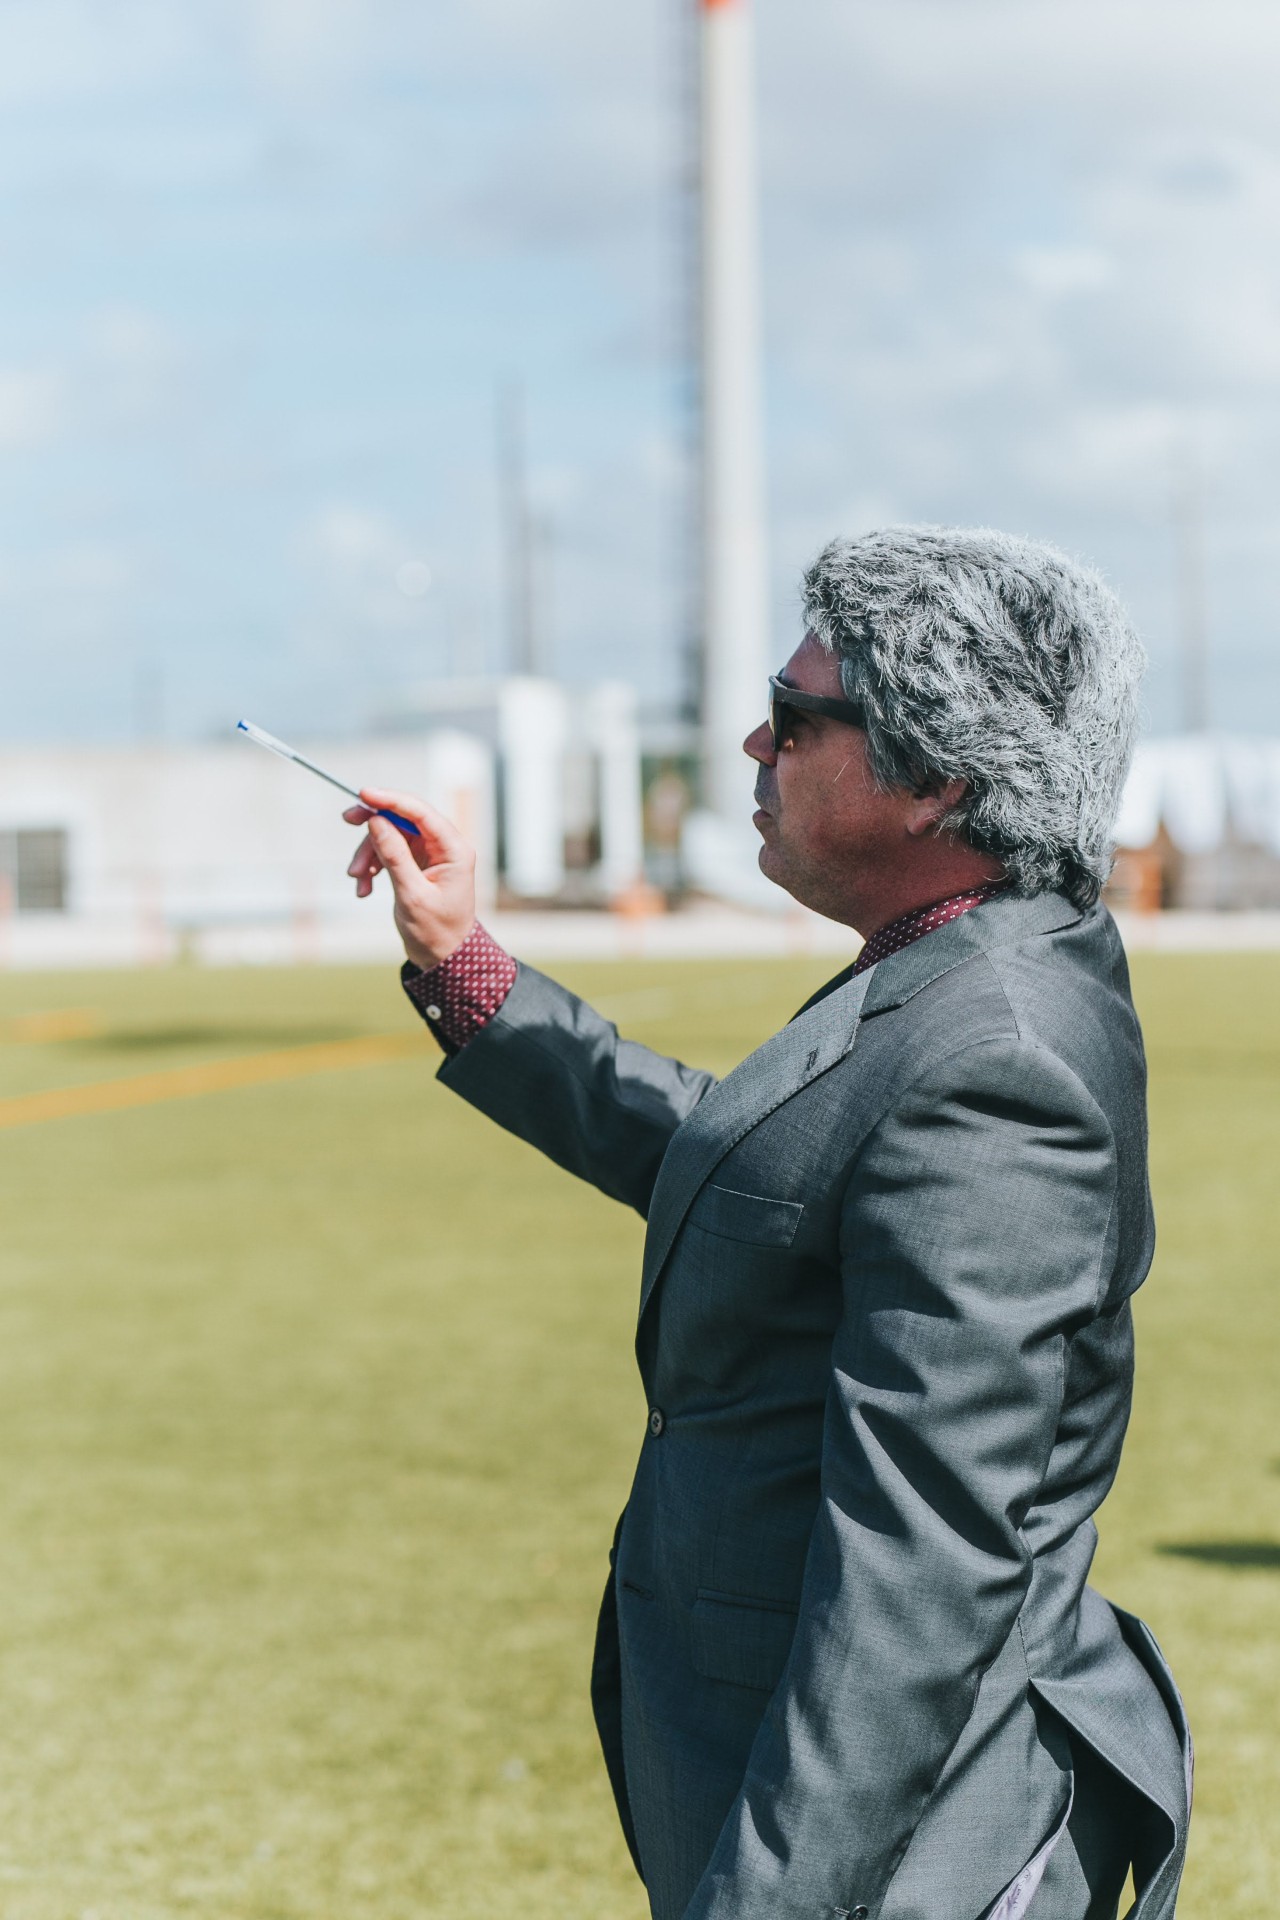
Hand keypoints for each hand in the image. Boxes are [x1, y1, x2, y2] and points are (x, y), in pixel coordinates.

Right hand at [344, 789, 475, 969]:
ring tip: (357, 879)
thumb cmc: (435, 931)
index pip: (420, 812)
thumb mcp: (412, 894)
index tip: (363, 794)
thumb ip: (395, 856)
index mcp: (454, 850)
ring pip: (390, 836)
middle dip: (374, 824)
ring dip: (368, 854)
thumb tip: (377, 822)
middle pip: (403, 818)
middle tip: (346, 819)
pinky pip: (388, 853)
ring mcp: (430, 854)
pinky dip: (373, 866)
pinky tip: (363, 889)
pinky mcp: (417, 864)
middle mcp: (444, 846)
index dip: (391, 799)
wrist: (442, 956)